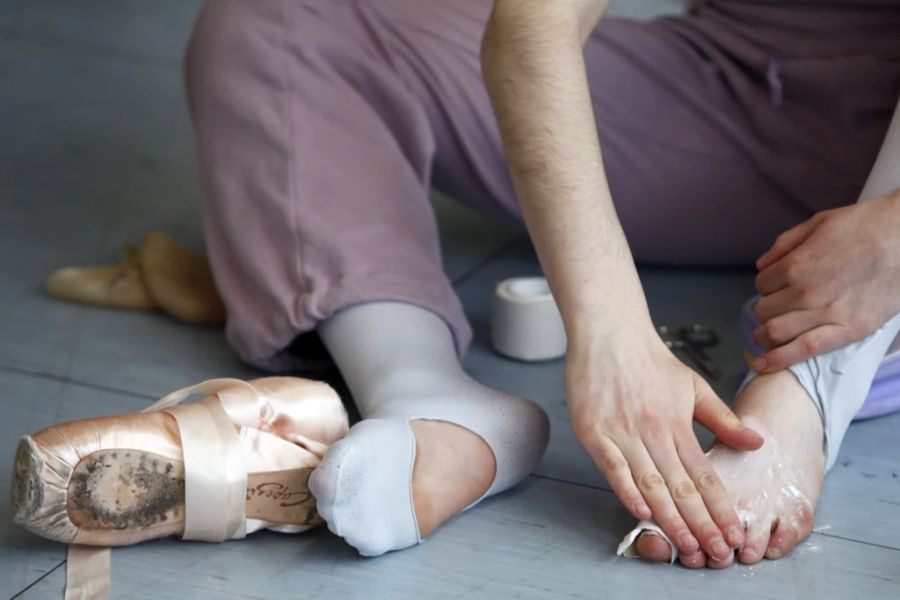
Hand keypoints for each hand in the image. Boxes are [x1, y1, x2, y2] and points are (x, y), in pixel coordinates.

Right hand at [566, 332, 763, 560]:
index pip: (705, 474)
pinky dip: (626, 490)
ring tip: (685, 546)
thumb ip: (724, 418)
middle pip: (681, 487)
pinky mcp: (594, 431)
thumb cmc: (649, 360)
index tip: (734, 534)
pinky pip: (612, 467)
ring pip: (650, 483)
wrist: (610, 332)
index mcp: (679, 424)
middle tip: (715, 554)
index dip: (720, 508)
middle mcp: (654, 432)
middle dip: (700, 525)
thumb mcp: (695, 386)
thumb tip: (757, 442)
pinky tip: (640, 512)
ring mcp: (622, 433)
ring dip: (669, 518)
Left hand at [753, 189, 899, 371]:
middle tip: (774, 311)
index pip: (762, 284)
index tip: (776, 288)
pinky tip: (764, 365)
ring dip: (764, 336)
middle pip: (765, 310)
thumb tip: (762, 265)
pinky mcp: (848, 330)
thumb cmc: (866, 226)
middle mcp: (805, 291)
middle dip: (765, 310)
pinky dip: (778, 360)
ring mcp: (826, 313)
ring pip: (775, 332)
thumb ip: (785, 243)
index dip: (767, 286)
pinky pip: (804, 349)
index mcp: (796, 265)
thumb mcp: (819, 222)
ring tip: (766, 337)